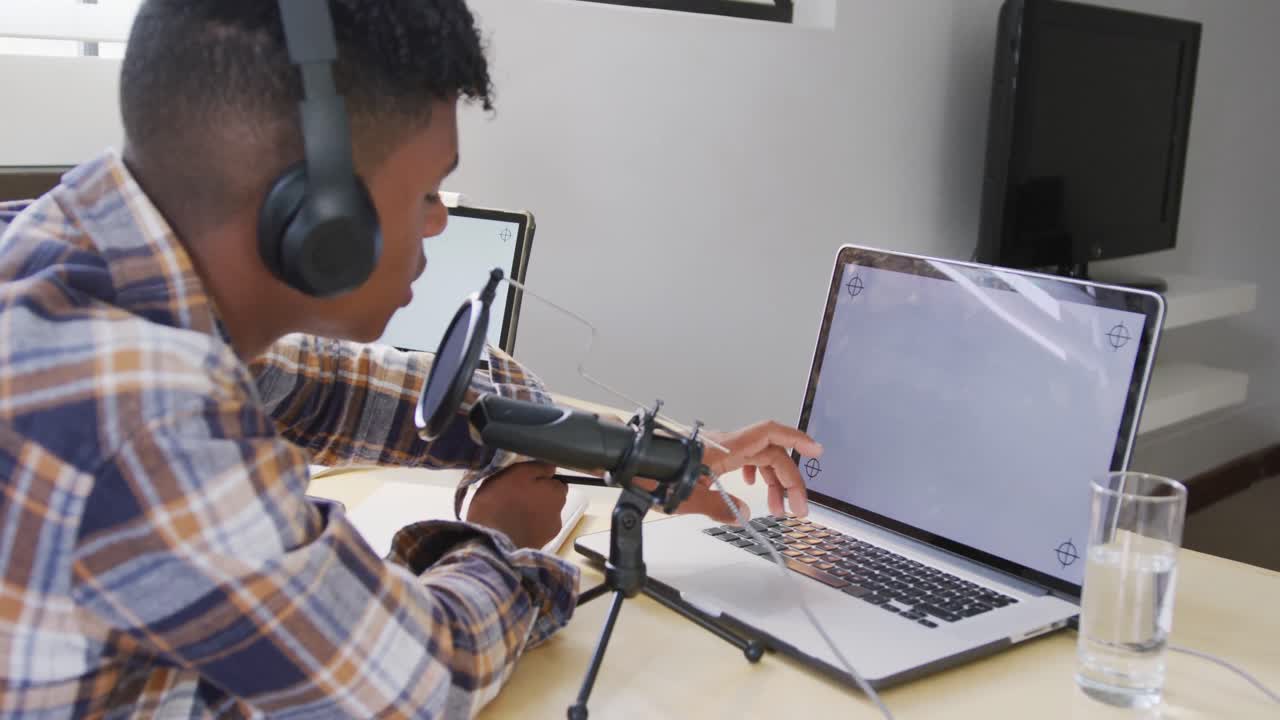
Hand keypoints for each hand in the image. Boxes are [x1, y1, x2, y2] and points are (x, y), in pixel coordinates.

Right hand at [466, 462, 566, 548]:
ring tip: (509, 513)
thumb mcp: (517, 473)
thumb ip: (538, 468)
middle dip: (536, 496)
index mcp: (557, 492)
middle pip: (548, 499)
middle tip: (513, 496)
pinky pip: (532, 531)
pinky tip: (509, 526)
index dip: (538, 479)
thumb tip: (551, 468)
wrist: (490, 543)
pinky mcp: (538, 546)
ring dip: (530, 513)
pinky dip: (524, 528)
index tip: (522, 481)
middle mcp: (559, 513)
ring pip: (540, 515)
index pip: (555, 480)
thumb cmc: (501, 503)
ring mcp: (549, 533)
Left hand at [669, 421, 822, 523]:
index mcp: (727, 447)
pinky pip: (739, 460)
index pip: (771, 434)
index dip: (797, 439)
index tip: (816, 451)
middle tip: (796, 509)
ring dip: (771, 481)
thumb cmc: (654, 475)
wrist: (628, 463)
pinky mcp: (707, 456)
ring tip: (776, 507)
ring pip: (756, 459)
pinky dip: (751, 474)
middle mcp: (724, 444)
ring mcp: (716, 449)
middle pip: (769, 454)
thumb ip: (722, 508)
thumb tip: (744, 514)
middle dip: (788, 481)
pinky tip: (749, 489)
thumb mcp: (691, 499)